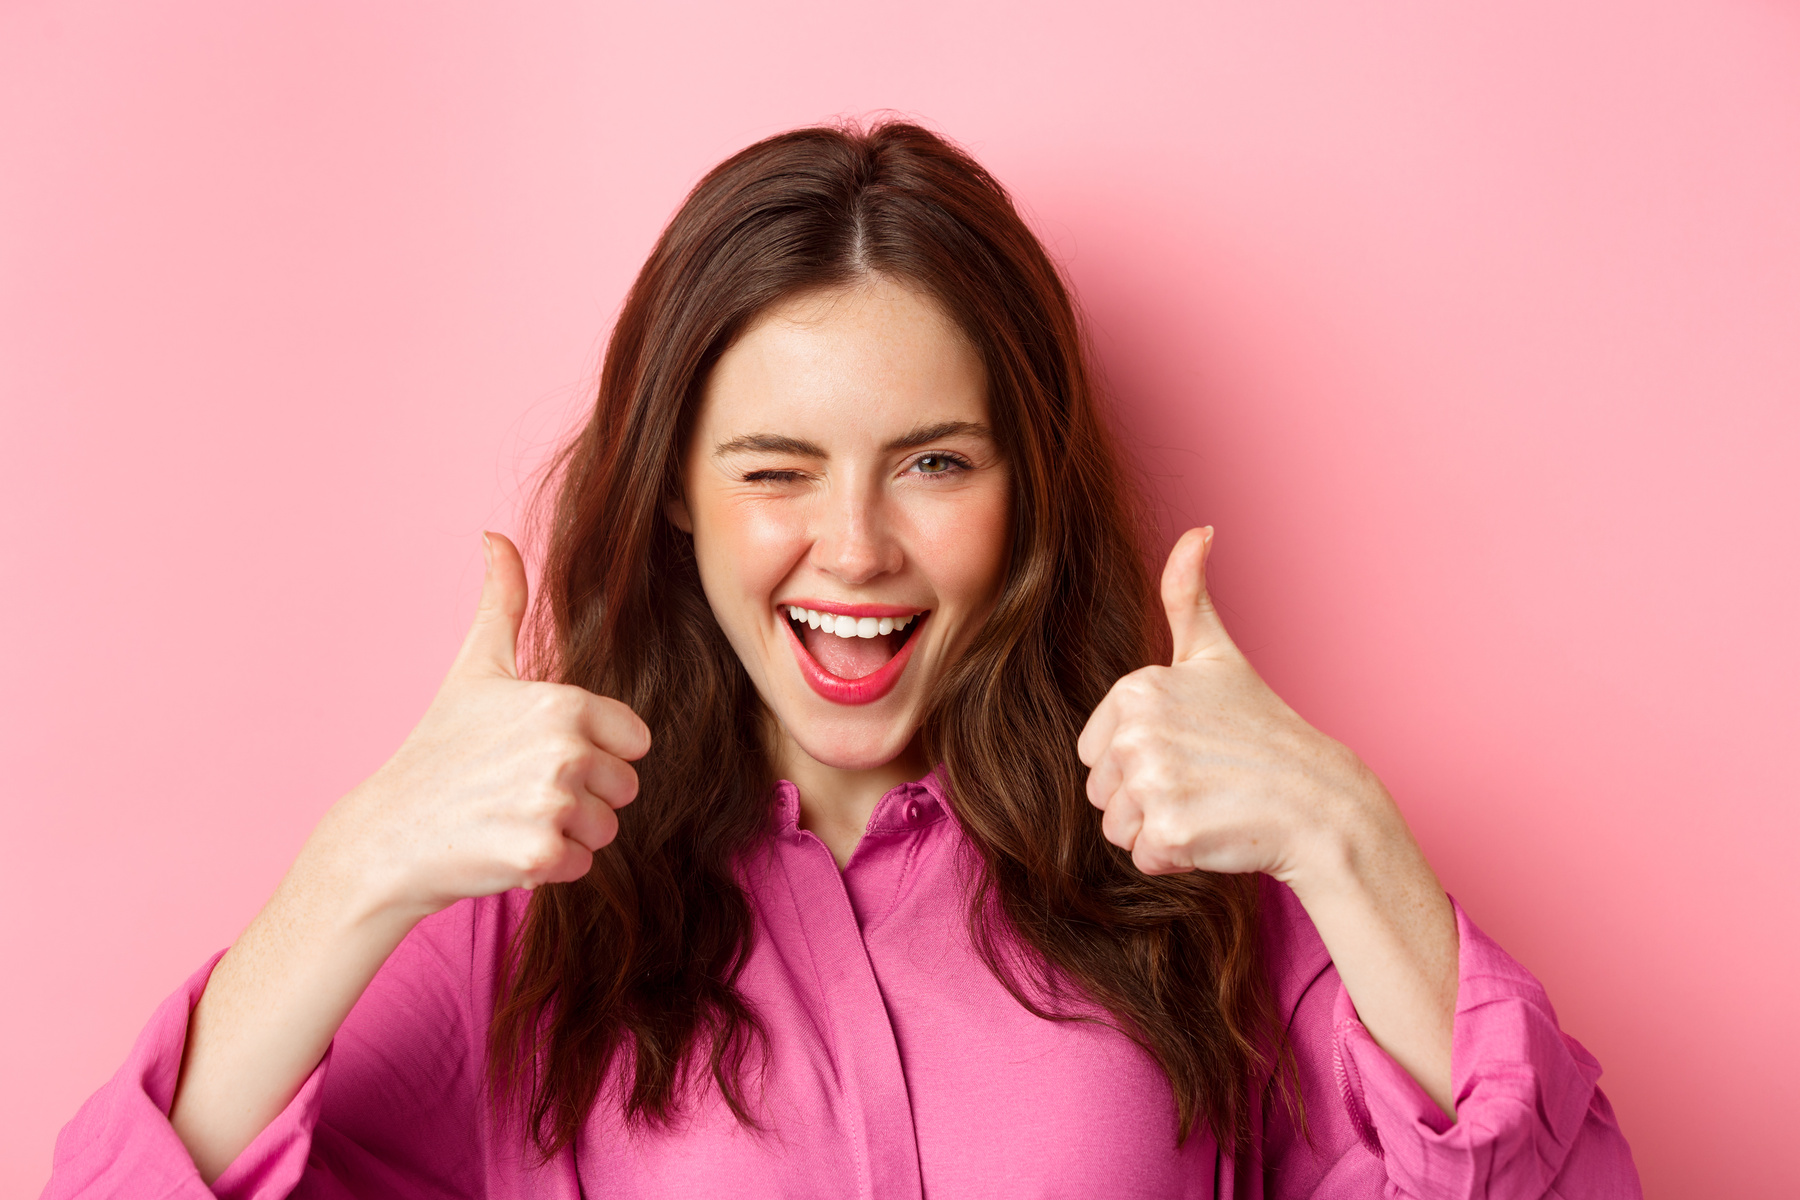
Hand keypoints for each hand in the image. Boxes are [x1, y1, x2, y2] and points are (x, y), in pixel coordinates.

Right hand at [318, 532, 650, 915]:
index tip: (541, 752)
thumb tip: (494, 535)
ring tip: (510, 816)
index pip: (634, 741)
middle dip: (583, 796)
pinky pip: (583, 865)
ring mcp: (553, 804)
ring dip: (567, 832)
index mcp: (564, 703)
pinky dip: (549, 865)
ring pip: (607, 829)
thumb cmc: (437, 749)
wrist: (386, 833)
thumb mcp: (474, 668)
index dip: (595, 751)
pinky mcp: (540, 855)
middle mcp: (565, 749)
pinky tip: (503, 846)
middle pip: (625, 788)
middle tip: (519, 790)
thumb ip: (502, 601)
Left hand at [1077, 527, 1390, 884]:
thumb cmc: (1263, 731)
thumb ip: (1187, 595)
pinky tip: (1214, 832)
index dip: (1138, 761)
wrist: (1321, 800)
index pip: (1094, 750)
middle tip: (1202, 781)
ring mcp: (1153, 782)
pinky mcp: (1170, 831)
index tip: (1188, 750)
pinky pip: (1142, 858)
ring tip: (1208, 804)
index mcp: (1137, 688)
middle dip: (1145, 798)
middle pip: (1100, 791)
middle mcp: (1137, 730)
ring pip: (1115, 828)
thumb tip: (1197, 529)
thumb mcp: (1218, 656)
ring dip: (1157, 830)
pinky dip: (1175, 858)